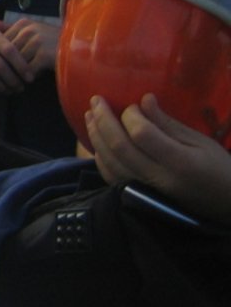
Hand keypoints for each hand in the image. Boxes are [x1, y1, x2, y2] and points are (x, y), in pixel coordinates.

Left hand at [0, 17, 59, 78]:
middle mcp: (29, 30)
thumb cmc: (52, 41)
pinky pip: (28, 70)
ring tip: (17, 79)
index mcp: (23, 24)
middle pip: (8, 52)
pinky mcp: (44, 55)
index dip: (1, 55)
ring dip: (17, 72)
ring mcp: (37, 42)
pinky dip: (27, 76)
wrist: (78, 48)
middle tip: (5, 77)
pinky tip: (29, 80)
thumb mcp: (32, 31)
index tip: (1, 65)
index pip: (2, 42)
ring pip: (17, 62)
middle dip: (7, 65)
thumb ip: (11, 28)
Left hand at [86, 94, 230, 226]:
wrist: (227, 207)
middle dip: (103, 120)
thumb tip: (144, 100)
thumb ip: (169, 124)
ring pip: (111, 162)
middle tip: (95, 100)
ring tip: (89, 116)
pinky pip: (112, 177)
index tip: (132, 104)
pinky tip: (97, 143)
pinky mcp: (140, 198)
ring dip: (96, 137)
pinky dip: (101, 158)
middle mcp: (158, 178)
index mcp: (180, 162)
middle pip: (119, 147)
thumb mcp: (201, 143)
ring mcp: (146, 191)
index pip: (142, 134)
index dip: (131, 116)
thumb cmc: (219, 170)